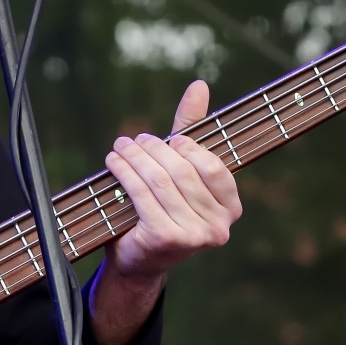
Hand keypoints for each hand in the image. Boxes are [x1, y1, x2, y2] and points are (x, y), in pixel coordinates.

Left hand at [89, 80, 242, 344]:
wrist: (138, 259)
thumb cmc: (163, 209)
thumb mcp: (181, 170)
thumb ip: (191, 130)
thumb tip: (199, 85)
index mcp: (231, 210)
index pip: (214, 167)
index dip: (189, 148)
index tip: (168, 139)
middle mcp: (219, 228)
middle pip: (184, 171)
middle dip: (156, 150)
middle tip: (135, 139)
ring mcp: (194, 237)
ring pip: (161, 180)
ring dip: (136, 158)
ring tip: (121, 146)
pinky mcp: (166, 239)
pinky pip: (143, 195)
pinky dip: (125, 173)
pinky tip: (114, 163)